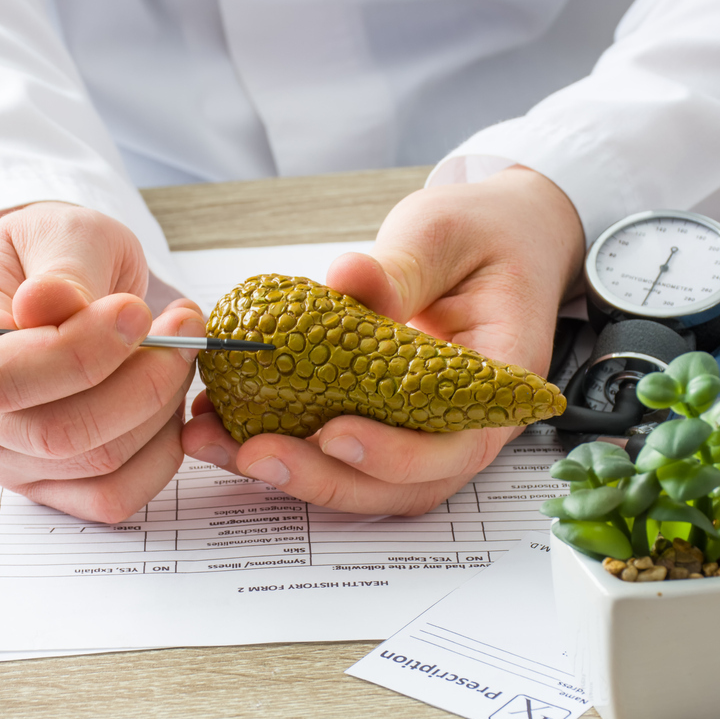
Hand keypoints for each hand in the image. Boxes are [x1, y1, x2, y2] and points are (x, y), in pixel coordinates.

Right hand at [0, 202, 204, 522]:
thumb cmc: (48, 257)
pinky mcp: (50, 484)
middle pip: (57, 434)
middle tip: (185, 329)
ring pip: (97, 465)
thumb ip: (61, 267)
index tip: (138, 311)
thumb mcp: (56, 231)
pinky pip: (112, 498)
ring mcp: (7, 458)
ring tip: (180, 353)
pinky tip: (170, 404)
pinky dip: (160, 456)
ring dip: (160, 410)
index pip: (0, 377)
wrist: (47, 284)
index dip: (81, 352)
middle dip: (143, 382)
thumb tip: (51, 303)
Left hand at [182, 167, 583, 514]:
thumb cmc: (484, 235)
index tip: (334, 433)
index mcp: (498, 379)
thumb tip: (348, 277)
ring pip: (364, 480)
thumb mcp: (445, 234)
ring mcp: (421, 428)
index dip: (395, 455)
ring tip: (220, 445)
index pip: (455, 445)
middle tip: (254, 453)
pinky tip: (225, 428)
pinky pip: (338, 449)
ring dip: (293, 473)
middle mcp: (463, 421)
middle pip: (402, 484)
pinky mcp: (381, 419)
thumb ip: (402, 265)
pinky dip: (285, 446)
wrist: (499, 237)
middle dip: (325, 478)